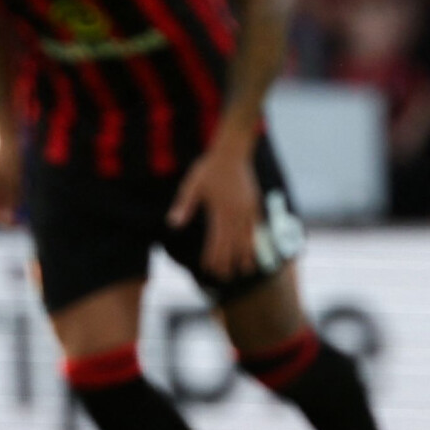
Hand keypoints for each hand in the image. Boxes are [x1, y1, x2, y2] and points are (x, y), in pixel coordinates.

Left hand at [168, 142, 262, 277]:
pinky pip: (256, 227)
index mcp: (220, 209)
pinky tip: (254, 249)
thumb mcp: (192, 185)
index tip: (209, 269)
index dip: (213, 256)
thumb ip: (184, 206)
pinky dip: (255, 240)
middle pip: (232, 242)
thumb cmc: (208, 168)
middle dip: (228, 261)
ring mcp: (248, 209)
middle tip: (224, 277)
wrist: (232, 152)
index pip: (216, 239)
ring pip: (247, 237)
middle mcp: (236, 212)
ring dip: (245, 255)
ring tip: (245, 270)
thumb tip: (173, 225)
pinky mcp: (254, 204)